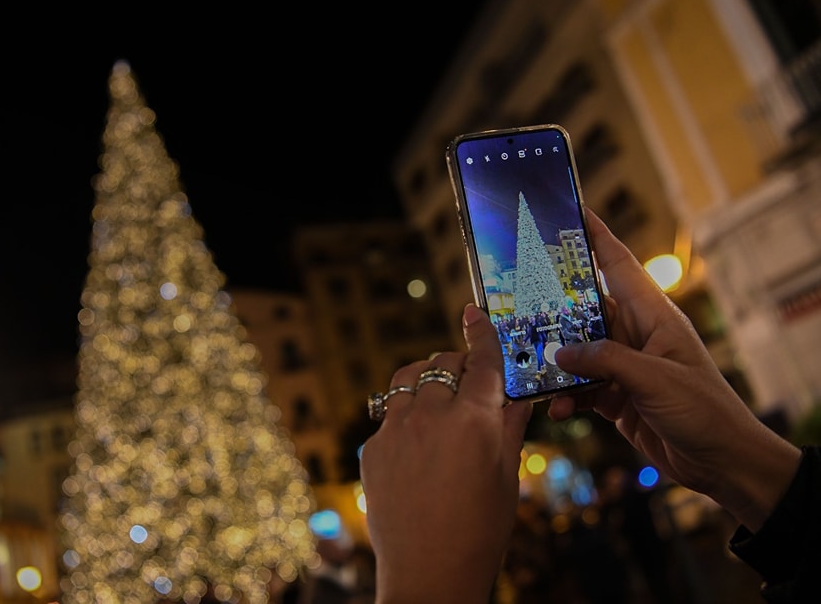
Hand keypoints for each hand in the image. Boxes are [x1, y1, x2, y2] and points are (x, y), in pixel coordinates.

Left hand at [360, 304, 532, 602]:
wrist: (429, 574)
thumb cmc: (480, 531)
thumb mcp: (506, 475)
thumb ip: (509, 426)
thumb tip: (516, 394)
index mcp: (474, 421)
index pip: (481, 360)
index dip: (481, 333)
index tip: (475, 313)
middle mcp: (431, 416)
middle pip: (443, 363)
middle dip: (459, 365)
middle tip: (470, 384)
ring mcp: (396, 430)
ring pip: (408, 378)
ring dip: (426, 381)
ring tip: (438, 402)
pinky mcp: (372, 447)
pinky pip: (389, 413)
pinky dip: (405, 415)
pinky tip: (418, 444)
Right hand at [551, 209, 800, 530]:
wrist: (721, 462)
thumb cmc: (704, 411)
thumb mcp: (653, 379)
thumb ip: (605, 361)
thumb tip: (560, 352)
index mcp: (653, 316)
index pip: (618, 265)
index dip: (596, 236)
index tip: (570, 210)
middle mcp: (636, 335)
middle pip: (586, 308)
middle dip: (554, 303)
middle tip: (518, 293)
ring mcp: (625, 366)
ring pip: (577, 350)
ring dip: (554, 358)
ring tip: (527, 360)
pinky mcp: (617, 396)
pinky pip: (580, 387)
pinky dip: (565, 396)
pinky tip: (555, 406)